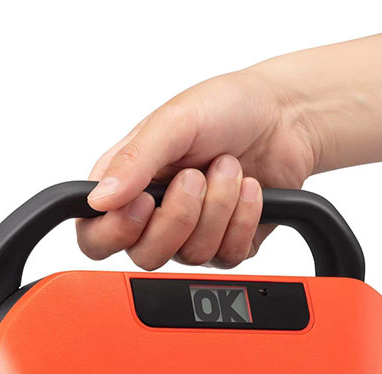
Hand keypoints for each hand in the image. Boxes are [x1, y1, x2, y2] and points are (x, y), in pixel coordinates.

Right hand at [75, 66, 319, 270]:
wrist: (285, 117)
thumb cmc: (225, 108)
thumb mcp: (174, 122)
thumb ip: (133, 161)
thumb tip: (98, 199)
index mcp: (126, 185)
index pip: (96, 237)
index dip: (115, 232)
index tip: (143, 202)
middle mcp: (154, 216)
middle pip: (145, 256)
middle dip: (178, 217)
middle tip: (195, 176)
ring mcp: (191, 235)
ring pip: (190, 256)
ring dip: (217, 208)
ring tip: (229, 169)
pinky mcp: (226, 246)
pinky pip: (226, 257)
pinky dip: (242, 219)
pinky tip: (249, 190)